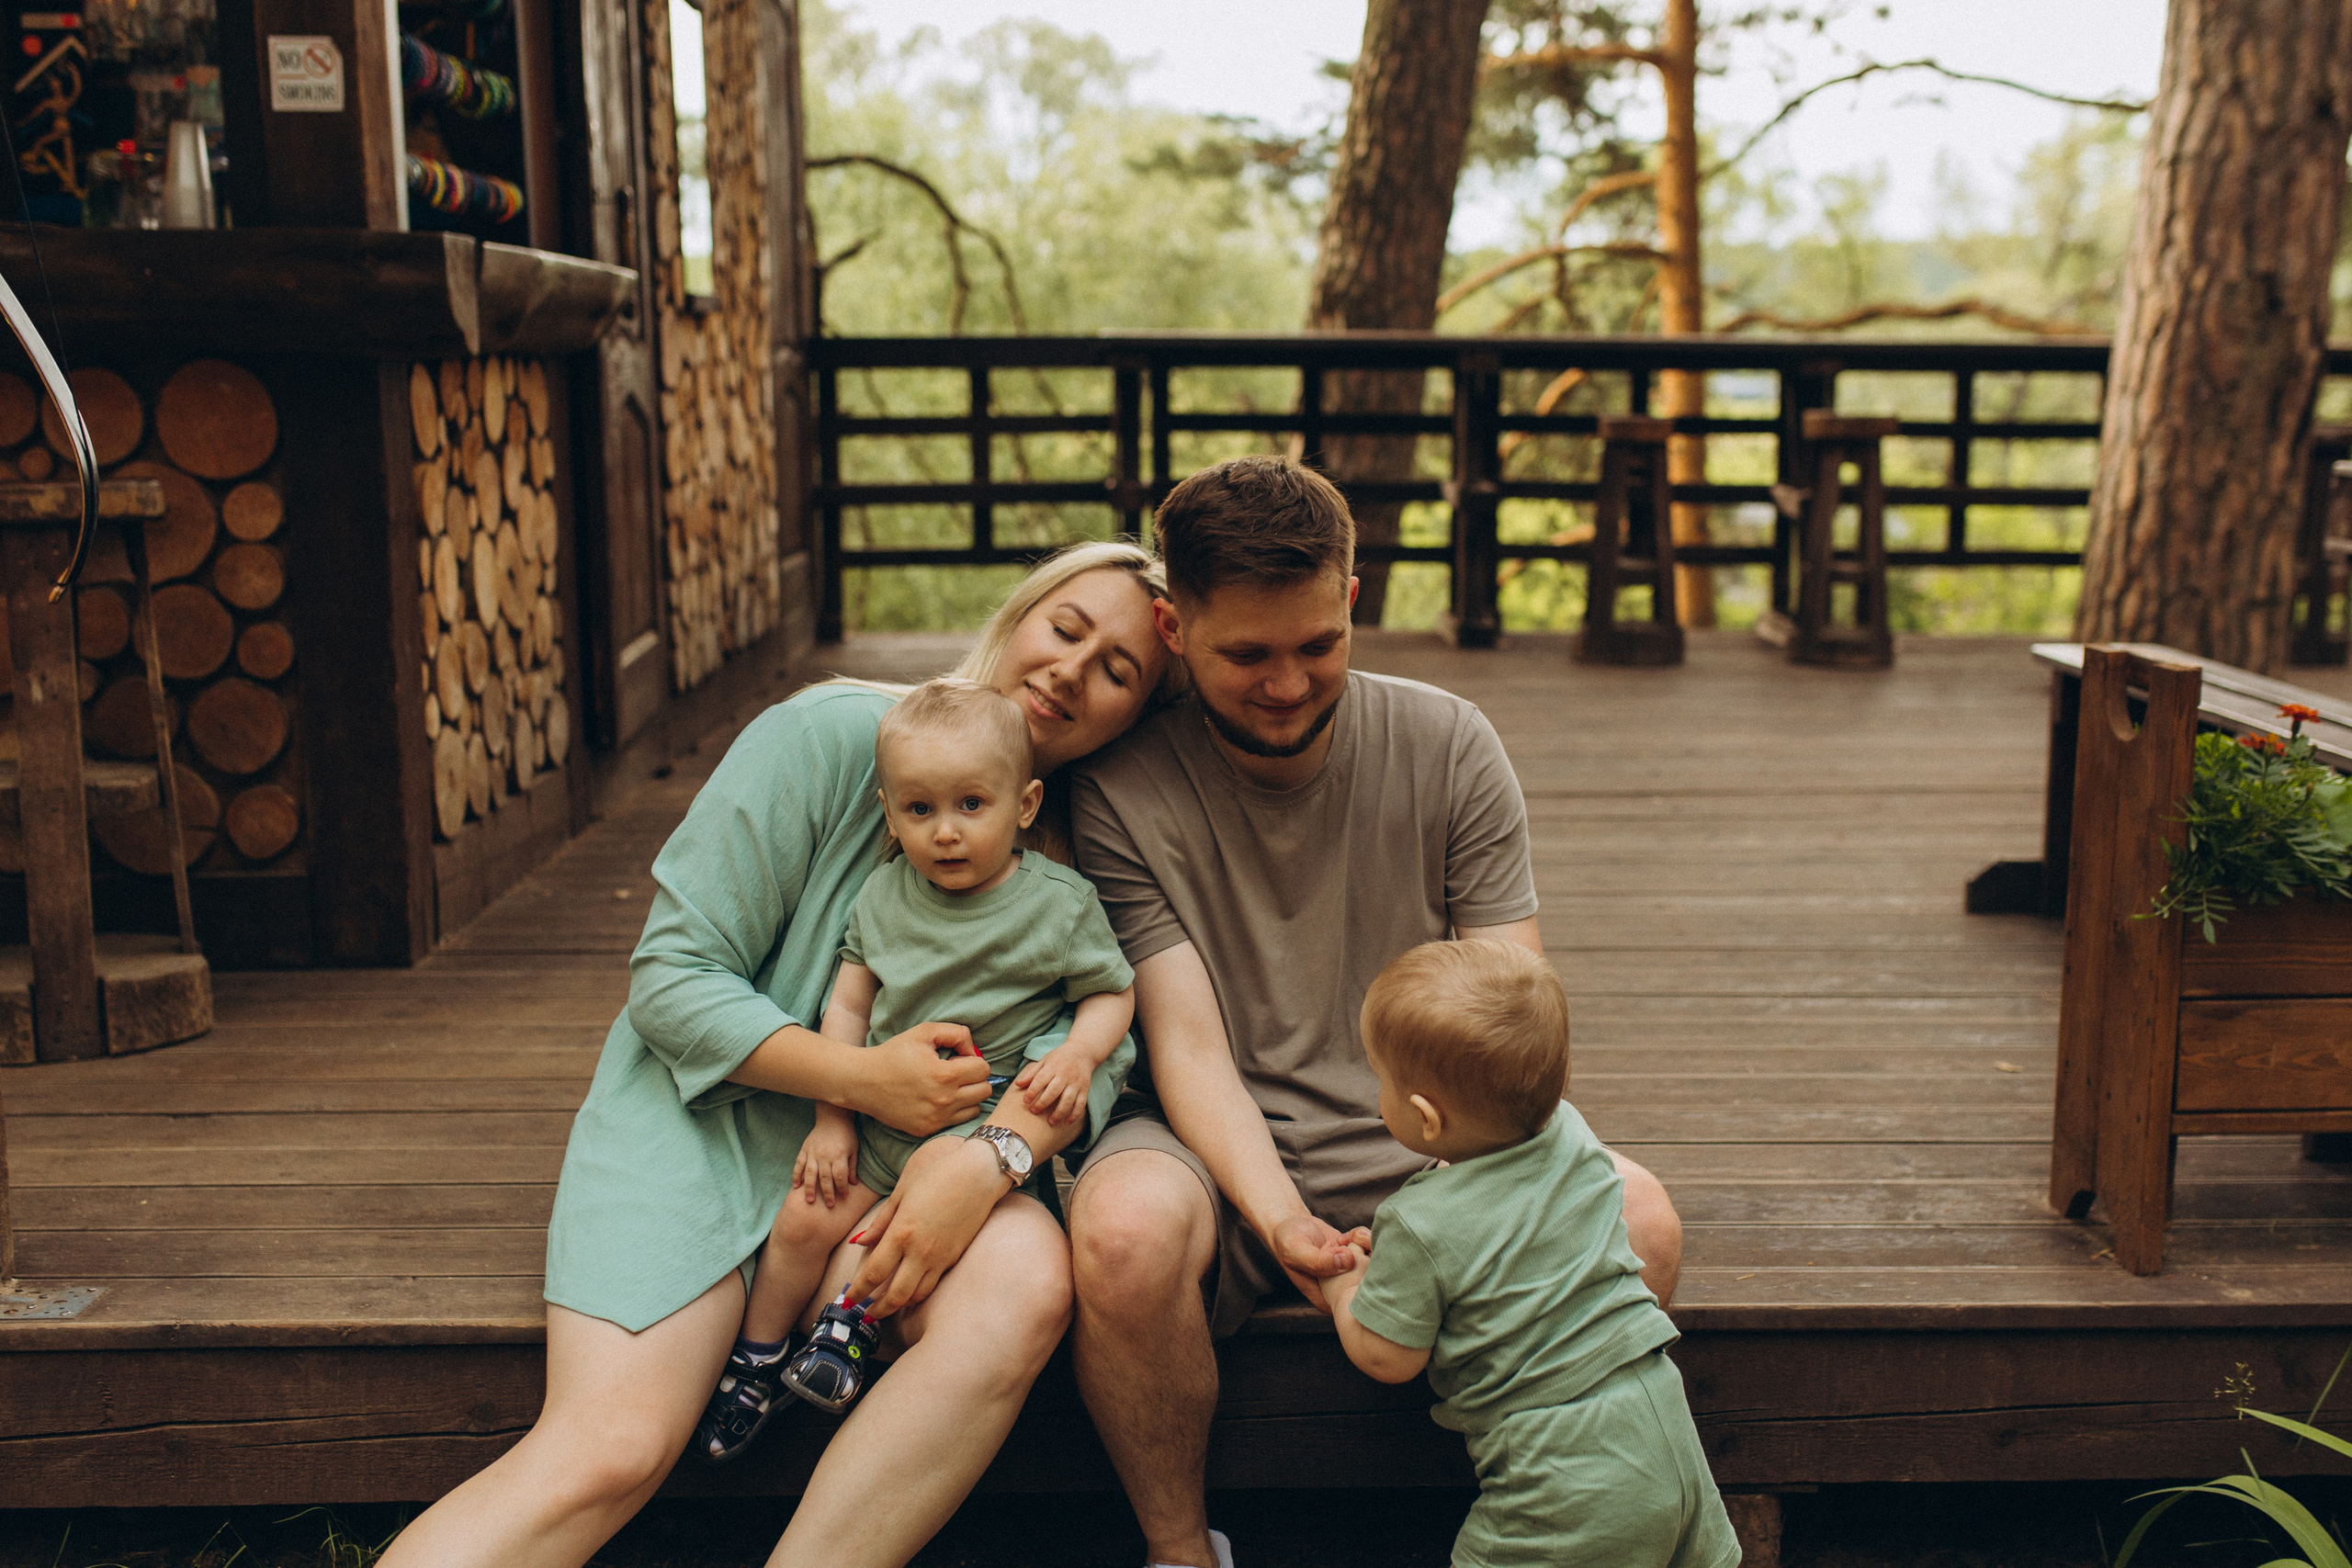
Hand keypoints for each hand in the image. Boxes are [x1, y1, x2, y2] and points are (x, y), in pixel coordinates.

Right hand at [792, 1120, 857, 1206]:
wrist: (832, 1117)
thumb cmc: (846, 1134)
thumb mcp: (854, 1149)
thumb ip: (852, 1166)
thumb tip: (853, 1183)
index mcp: (839, 1156)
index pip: (840, 1176)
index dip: (842, 1188)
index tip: (844, 1197)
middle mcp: (825, 1156)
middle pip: (825, 1178)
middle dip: (827, 1193)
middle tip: (829, 1205)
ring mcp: (813, 1153)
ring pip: (810, 1174)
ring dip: (810, 1188)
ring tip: (810, 1201)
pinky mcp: (805, 1150)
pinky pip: (799, 1164)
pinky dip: (796, 1175)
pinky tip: (795, 1186)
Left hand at [844, 1138, 1008, 1317]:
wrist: (980, 1174)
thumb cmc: (938, 1174)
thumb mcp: (902, 1192)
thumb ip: (880, 1221)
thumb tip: (859, 1241)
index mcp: (901, 1232)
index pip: (873, 1273)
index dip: (857, 1292)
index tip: (847, 1301)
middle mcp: (920, 1251)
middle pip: (895, 1295)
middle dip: (877, 1310)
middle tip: (865, 1314)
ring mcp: (940, 1257)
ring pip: (916, 1296)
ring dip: (898, 1305)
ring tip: (886, 1306)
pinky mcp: (954, 1257)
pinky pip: (933, 1284)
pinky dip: (918, 1293)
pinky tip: (910, 1290)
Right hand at [860, 1021, 990, 1136]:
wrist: (862, 1082)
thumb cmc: (893, 1054)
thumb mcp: (924, 1032)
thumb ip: (956, 1033)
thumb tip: (974, 1050)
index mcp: (945, 1075)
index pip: (983, 1069)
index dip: (973, 1059)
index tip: (957, 1057)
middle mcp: (944, 1100)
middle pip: (984, 1090)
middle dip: (975, 1078)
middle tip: (956, 1072)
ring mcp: (936, 1118)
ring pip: (975, 1108)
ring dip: (967, 1096)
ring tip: (949, 1086)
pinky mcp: (926, 1130)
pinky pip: (956, 1121)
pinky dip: (953, 1110)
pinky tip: (938, 1099)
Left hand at [1013, 1046, 1092, 1125]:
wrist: (1082, 1052)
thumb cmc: (1059, 1057)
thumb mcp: (1044, 1061)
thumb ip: (1031, 1074)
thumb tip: (1017, 1084)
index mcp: (1053, 1067)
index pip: (1040, 1080)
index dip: (1032, 1091)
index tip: (1025, 1101)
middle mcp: (1064, 1075)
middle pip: (1053, 1092)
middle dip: (1043, 1103)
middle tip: (1034, 1111)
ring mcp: (1075, 1083)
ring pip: (1067, 1100)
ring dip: (1059, 1112)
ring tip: (1050, 1122)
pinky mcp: (1084, 1089)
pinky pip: (1080, 1104)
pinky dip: (1074, 1114)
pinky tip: (1066, 1122)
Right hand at [1268, 1214, 1373, 1314]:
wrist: (1291, 1224)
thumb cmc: (1288, 1240)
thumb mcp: (1296, 1250)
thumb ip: (1318, 1260)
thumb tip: (1348, 1261)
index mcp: (1327, 1300)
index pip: (1356, 1303)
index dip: (1360, 1281)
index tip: (1349, 1258)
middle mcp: (1342, 1290)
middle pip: (1372, 1285)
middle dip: (1366, 1260)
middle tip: (1347, 1244)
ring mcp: (1351, 1275)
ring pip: (1376, 1265)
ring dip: (1365, 1244)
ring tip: (1343, 1239)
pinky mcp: (1356, 1258)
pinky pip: (1372, 1249)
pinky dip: (1363, 1237)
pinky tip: (1346, 1236)